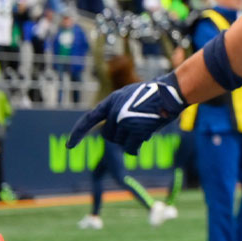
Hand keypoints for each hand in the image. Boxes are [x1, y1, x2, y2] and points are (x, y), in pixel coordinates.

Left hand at [67, 73, 186, 154]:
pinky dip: (134, 148)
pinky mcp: (137, 130)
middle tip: (132, 130)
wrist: (171, 92)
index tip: (69, 146)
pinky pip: (130, 147)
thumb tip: (113, 133)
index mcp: (112, 101)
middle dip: (118, 136)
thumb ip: (118, 109)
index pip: (89, 119)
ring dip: (129, 140)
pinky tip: (140, 144)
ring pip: (120, 141)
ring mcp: (126, 121)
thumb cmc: (155, 93)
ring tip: (143, 128)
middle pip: (108, 134)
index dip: (78, 133)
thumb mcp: (130, 95)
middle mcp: (116, 112)